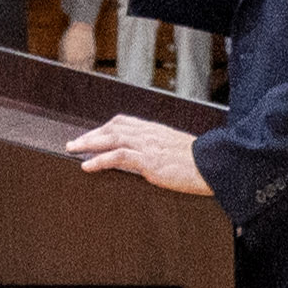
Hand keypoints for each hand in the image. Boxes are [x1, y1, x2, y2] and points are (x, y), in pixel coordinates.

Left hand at [65, 114, 208, 196]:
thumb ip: (160, 150)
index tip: (92, 134)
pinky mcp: (148, 161)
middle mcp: (149, 134)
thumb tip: (150, 159)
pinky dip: (100, 160)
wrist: (213, 166)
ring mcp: (148, 146)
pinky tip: (88, 165)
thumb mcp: (177, 151)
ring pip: (111, 138)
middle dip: (90, 134)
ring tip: (73, 149)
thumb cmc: (200, 162)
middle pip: (113, 127)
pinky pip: (118, 157)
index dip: (104, 127)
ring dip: (89, 143)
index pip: (123, 122)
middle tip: (74, 142)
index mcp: (155, 130)